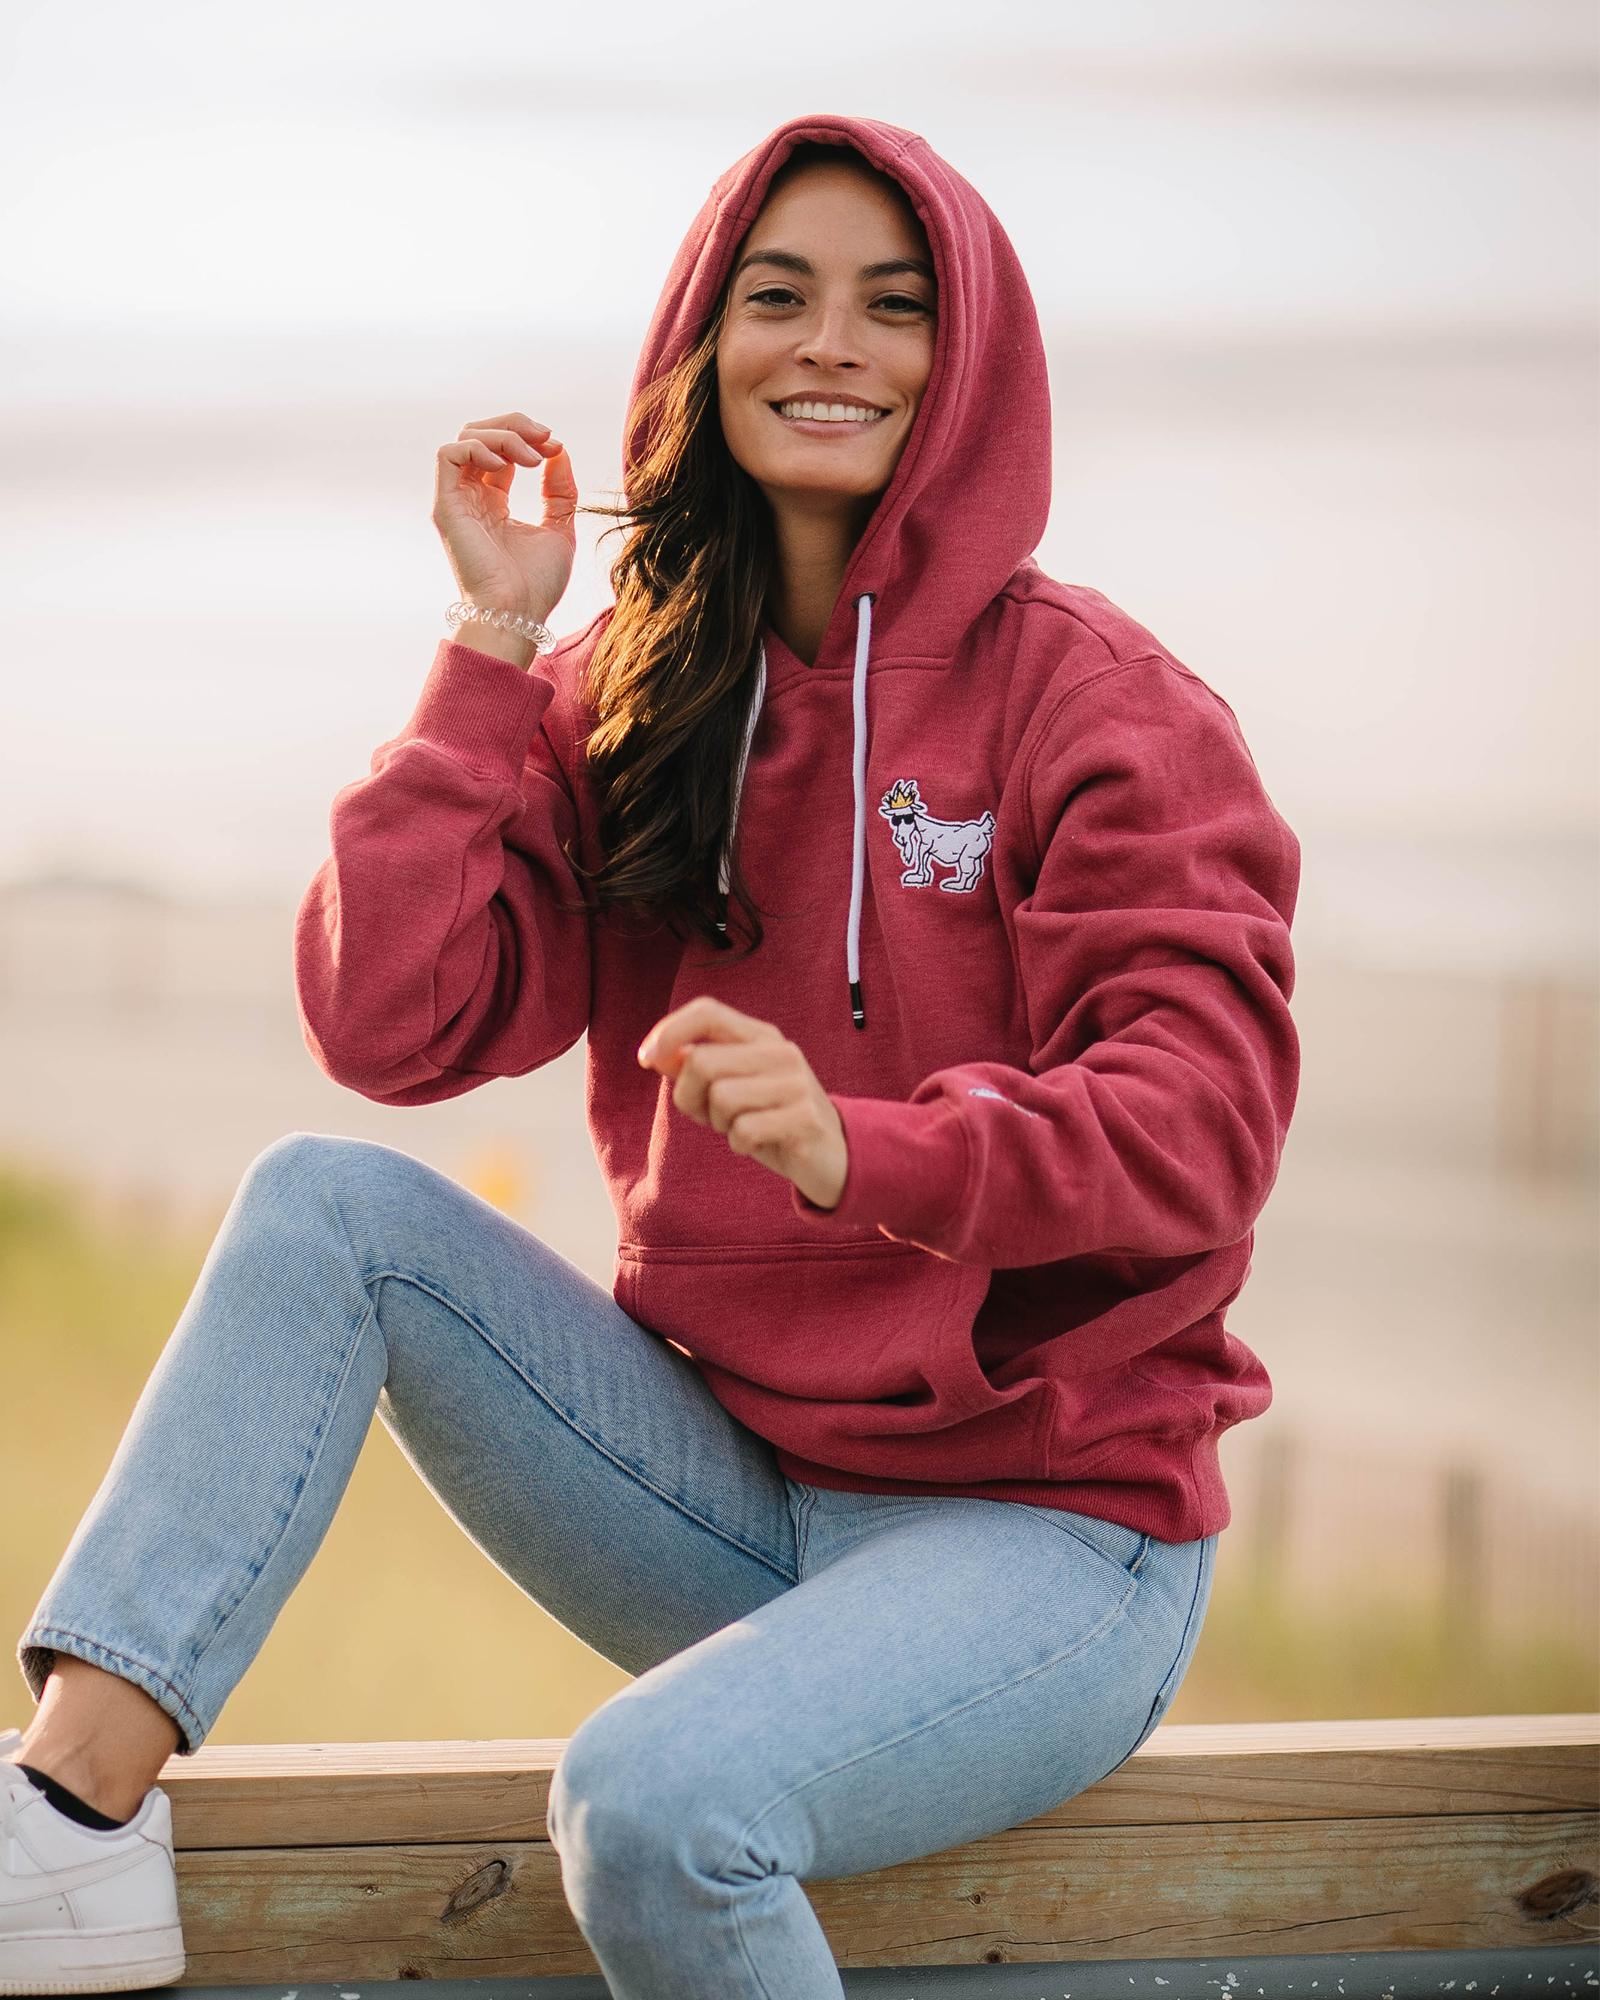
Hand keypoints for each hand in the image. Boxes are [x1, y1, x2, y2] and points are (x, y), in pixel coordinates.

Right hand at [433, 410, 576, 623]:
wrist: (518, 614)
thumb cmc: (537, 584)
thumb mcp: (560, 527)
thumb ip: (561, 491)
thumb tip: (559, 450)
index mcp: (494, 503)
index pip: (501, 451)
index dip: (529, 439)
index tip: (556, 448)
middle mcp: (471, 498)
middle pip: (480, 435)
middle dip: (515, 426)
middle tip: (545, 438)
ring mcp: (457, 501)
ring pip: (465, 439)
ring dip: (503, 436)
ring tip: (532, 457)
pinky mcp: (446, 507)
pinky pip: (449, 455)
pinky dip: (479, 448)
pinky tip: (506, 465)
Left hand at [636, 997, 847, 1209]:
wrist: (832, 1156)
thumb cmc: (769, 1119)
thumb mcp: (730, 1088)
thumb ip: (695, 1069)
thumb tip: (656, 1055)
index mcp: (760, 1036)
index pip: (707, 1011)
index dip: (669, 1030)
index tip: (647, 1058)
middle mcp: (780, 1051)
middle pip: (701, 1062)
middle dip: (689, 1097)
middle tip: (709, 1115)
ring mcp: (795, 1082)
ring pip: (720, 1098)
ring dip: (719, 1124)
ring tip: (741, 1128)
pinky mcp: (805, 1117)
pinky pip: (743, 1131)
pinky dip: (740, 1145)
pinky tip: (757, 1144)